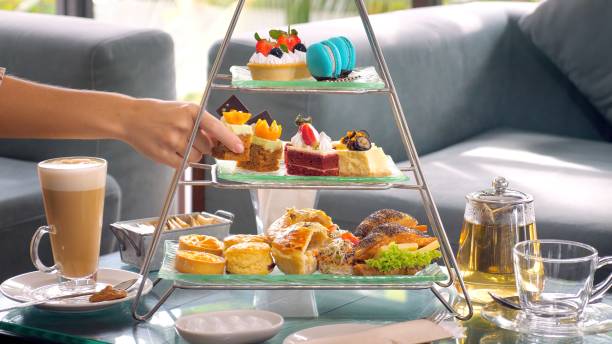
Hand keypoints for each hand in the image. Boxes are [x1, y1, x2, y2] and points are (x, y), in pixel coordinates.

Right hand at [118, 99, 243, 167]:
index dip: (229, 140)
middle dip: (202, 147)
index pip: (216, 127)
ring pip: (195, 157)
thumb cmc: (160, 113)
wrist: (130, 117)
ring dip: (191, 155)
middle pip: (207, 147)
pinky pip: (182, 165)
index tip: (239, 149)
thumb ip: (201, 124)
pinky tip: (170, 150)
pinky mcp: (163, 154)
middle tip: (187, 139)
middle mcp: (183, 124)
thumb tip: (218, 141)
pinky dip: (180, 161)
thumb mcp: (182, 110)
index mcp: (191, 110)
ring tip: (176, 143)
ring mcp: (172, 139)